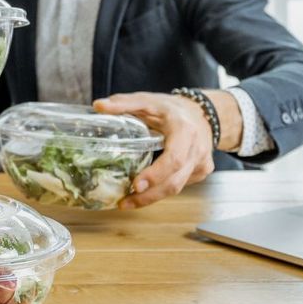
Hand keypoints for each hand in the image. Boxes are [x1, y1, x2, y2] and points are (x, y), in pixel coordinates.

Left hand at [93, 92, 214, 208]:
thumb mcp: (148, 101)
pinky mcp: (201, 172)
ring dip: (152, 197)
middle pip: (174, 181)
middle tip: (123, 202)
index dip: (155, 175)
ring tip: (128, 202)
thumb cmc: (172, 108)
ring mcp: (201, 163)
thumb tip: (98, 106)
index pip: (174, 159)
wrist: (203, 113)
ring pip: (177, 188)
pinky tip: (145, 192)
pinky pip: (180, 185)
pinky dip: (161, 190)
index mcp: (185, 131)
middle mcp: (196, 149)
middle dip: (148, 196)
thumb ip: (124, 103)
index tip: (135, 185)